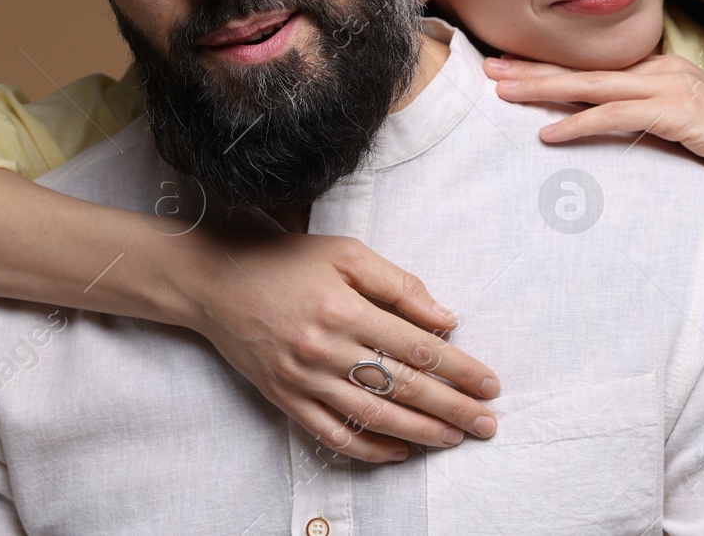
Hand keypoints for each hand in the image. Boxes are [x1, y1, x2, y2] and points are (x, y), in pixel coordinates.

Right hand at [175, 228, 500, 462]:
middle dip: (452, 408)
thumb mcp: (345, 252)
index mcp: (344, 308)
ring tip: (454, 439)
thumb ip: (398, 284)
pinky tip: (398, 451)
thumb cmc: (284, 258)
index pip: (417, 348)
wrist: (214, 279)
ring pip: (373, 416)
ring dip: (420, 432)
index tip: (489, 383)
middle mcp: (325, 349)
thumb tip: (446, 319)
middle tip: (487, 423)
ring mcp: (303, 379)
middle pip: (402, 387)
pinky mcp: (283, 398)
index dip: (459, 369)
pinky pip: (331, 434)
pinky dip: (367, 448)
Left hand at [485, 52, 703, 212]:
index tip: (507, 67)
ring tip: (502, 93)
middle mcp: (665, 69)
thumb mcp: (682, 131)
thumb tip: (604, 127)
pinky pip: (617, 116)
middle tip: (487, 67)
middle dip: (533, 67)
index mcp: (663, 70)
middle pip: (585, 68)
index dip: (549, 66)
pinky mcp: (680, 112)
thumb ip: (646, 121)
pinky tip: (549, 134)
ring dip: (544, 88)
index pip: (594, 66)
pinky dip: (580, 123)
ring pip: (594, 85)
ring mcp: (674, 88)